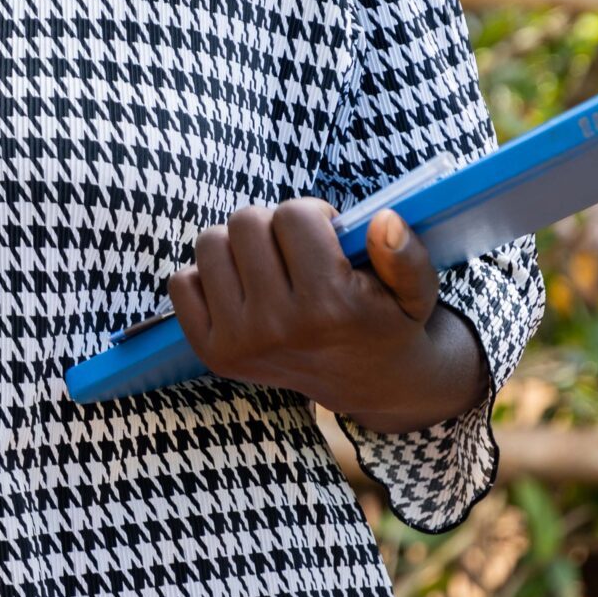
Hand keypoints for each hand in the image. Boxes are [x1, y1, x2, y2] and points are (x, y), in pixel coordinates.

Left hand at [166, 199, 484, 431]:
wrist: (370, 382)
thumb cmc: (388, 320)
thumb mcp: (417, 290)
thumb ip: (406, 254)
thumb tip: (382, 220)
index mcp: (330, 306)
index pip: (293, 214)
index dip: (313, 215)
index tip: (327, 236)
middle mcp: (279, 327)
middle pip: (245, 222)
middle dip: (274, 226)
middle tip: (297, 252)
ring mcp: (240, 343)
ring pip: (210, 243)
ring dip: (238, 246)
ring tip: (271, 267)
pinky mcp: (212, 353)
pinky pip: (181, 283)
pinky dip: (208, 276)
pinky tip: (244, 289)